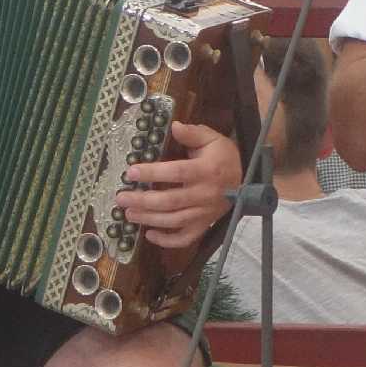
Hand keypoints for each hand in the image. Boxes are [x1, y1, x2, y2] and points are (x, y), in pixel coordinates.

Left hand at [115, 121, 241, 250]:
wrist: (245, 180)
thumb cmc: (224, 157)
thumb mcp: (212, 138)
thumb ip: (192, 133)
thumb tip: (174, 126)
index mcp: (206, 170)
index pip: (176, 172)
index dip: (153, 173)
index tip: (131, 172)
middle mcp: (205, 194)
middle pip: (170, 201)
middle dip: (143, 201)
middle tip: (121, 197)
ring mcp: (204, 213)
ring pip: (174, 221)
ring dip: (149, 219)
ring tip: (128, 214)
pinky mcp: (204, 225)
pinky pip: (186, 238)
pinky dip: (167, 241)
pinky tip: (149, 235)